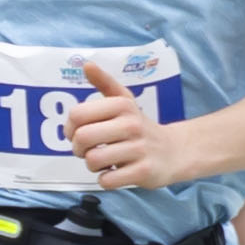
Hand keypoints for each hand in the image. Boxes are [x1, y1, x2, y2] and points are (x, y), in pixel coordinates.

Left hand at [69, 64, 184, 190]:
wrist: (174, 152)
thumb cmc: (139, 126)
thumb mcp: (124, 101)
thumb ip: (104, 82)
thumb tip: (86, 64)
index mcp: (122, 105)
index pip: (77, 115)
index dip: (69, 128)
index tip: (76, 133)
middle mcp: (131, 124)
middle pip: (82, 138)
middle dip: (77, 148)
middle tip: (86, 150)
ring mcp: (139, 149)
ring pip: (93, 160)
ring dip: (91, 165)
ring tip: (102, 161)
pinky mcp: (144, 171)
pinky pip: (107, 180)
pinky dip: (105, 180)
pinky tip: (114, 173)